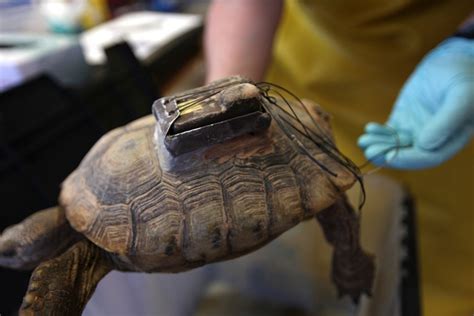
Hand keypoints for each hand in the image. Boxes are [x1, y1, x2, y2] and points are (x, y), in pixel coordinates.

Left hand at [358, 37, 473, 168]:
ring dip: (378, 145)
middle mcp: (432, 140)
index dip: (408, 159)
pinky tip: (368, 129)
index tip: (389, 156)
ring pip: (395, 145)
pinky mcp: (403, 122)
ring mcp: (416, 131)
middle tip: (370, 151)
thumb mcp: (461, 95)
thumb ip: (447, 119)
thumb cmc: (464, 77)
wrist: (452, 62)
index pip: (428, 157)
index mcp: (451, 140)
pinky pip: (388, 133)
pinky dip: (378, 133)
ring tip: (363, 141)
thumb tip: (424, 144)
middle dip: (387, 154)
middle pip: (407, 155)